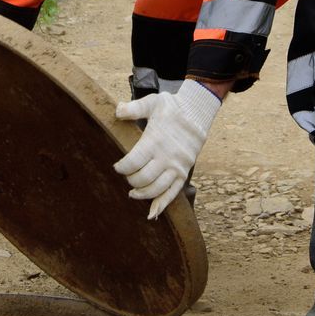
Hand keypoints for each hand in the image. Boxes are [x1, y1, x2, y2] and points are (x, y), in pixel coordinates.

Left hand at [113, 81, 220, 218]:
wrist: (197, 113)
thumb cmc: (172, 108)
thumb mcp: (152, 102)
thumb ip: (134, 108)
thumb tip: (117, 111)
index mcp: (155, 141)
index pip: (133, 162)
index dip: (122, 168)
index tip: (117, 166)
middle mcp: (166, 157)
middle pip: (142, 178)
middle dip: (130, 180)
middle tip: (127, 175)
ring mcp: (176, 167)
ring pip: (156, 189)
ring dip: (142, 194)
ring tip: (133, 193)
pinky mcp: (184, 172)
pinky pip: (173, 193)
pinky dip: (162, 204)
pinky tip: (151, 213)